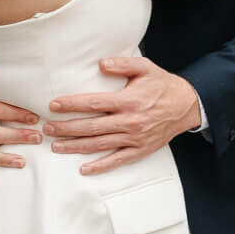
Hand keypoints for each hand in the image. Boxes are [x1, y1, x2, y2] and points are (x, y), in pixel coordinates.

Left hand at [44, 55, 201, 174]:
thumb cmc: (162, 85)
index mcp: (128, 101)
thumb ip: (122, 64)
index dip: (72, 104)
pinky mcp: (140, 150)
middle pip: (91, 127)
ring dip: (76, 147)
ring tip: (56, 147)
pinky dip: (100, 166)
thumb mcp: (145, 68)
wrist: (187, 105)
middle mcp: (129, 121)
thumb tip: (101, 64)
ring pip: (99, 145)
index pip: (93, 103)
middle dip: (66, 128)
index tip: (53, 105)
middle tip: (47, 129)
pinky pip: (117, 160)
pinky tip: (84, 169)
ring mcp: (134, 138)